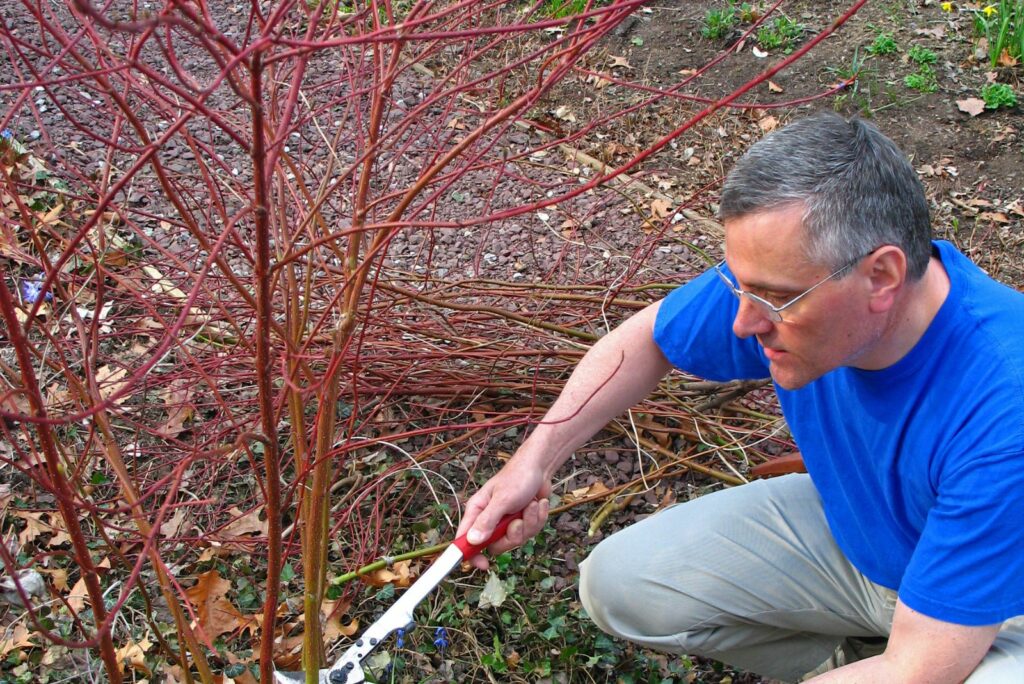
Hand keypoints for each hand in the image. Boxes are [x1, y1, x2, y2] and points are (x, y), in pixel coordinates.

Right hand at [456, 455, 550, 569]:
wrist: (540, 468)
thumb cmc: (517, 477)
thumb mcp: (502, 499)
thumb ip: (487, 521)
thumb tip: (472, 541)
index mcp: (477, 511)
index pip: (465, 539)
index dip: (470, 554)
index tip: (482, 564)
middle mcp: (490, 519)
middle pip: (495, 545)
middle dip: (512, 536)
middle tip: (517, 521)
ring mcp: (507, 522)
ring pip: (516, 539)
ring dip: (528, 523)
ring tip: (530, 505)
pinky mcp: (523, 522)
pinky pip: (531, 532)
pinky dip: (538, 518)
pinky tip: (537, 504)